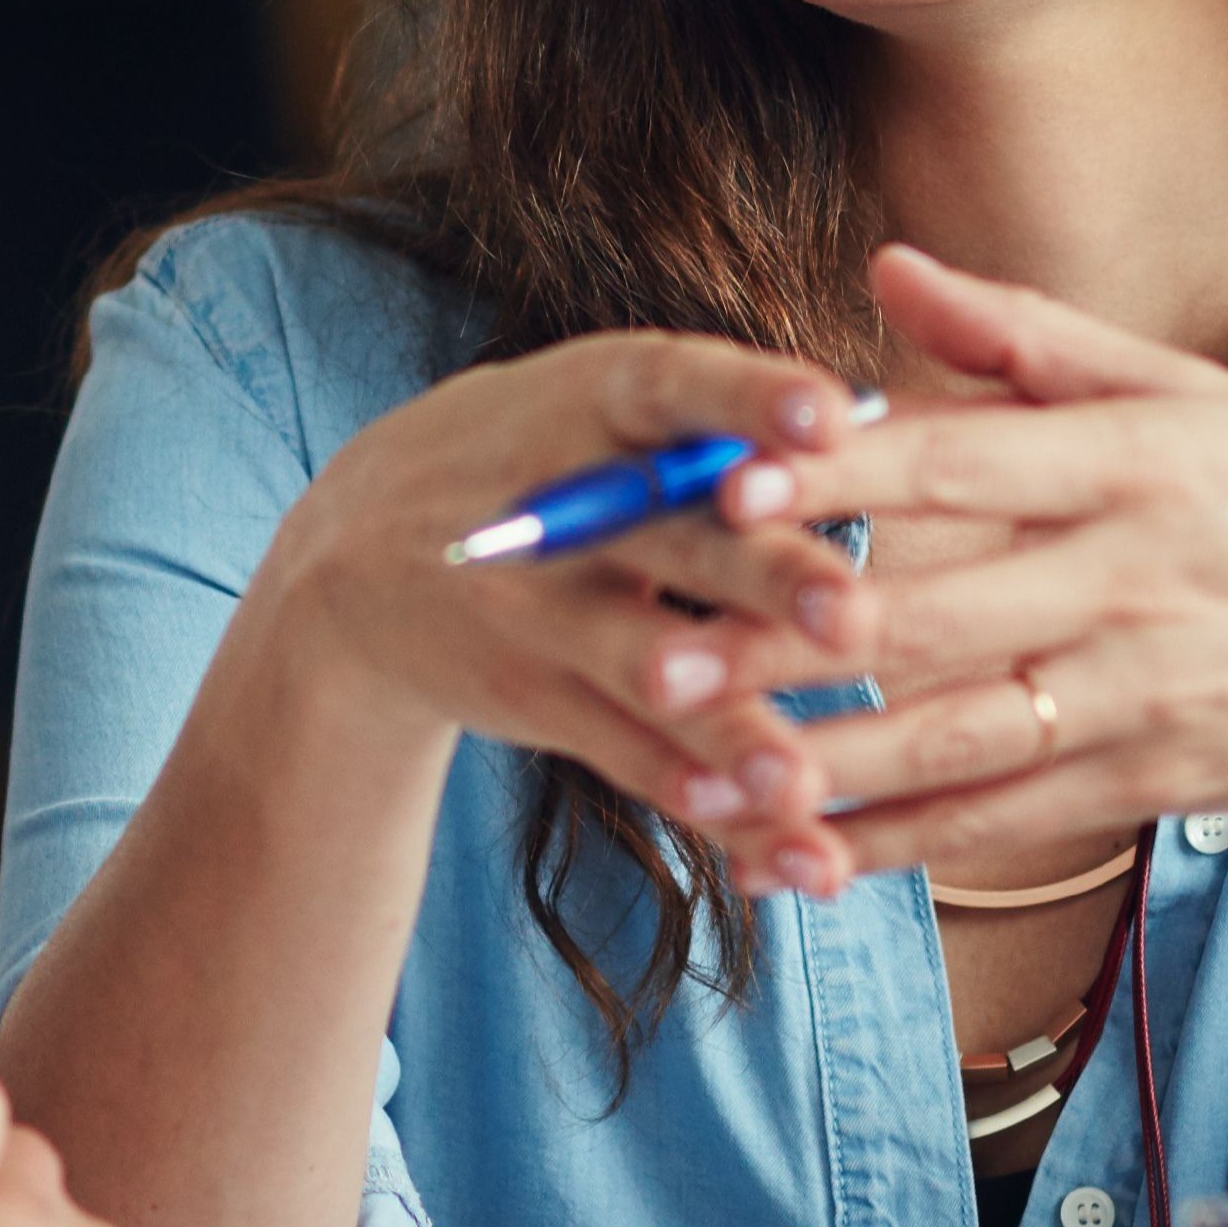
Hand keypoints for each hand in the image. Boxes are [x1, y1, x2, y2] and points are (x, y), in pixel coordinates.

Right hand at [236, 329, 879, 828]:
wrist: (350, 563)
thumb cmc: (535, 456)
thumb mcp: (590, 405)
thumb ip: (712, 419)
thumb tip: (876, 426)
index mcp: (591, 401)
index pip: (674, 383)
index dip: (749, 397)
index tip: (833, 415)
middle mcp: (561, 508)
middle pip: (679, 540)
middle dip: (765, 580)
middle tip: (855, 617)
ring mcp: (537, 614)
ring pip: (648, 670)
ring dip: (729, 729)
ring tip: (799, 784)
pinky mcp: (535, 699)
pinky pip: (630, 756)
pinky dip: (703, 798)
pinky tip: (778, 843)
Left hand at [694, 247, 1227, 898]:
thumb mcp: (1192, 393)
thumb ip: (1025, 339)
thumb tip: (881, 267)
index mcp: (1139, 459)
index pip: (963, 459)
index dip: (840, 474)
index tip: (725, 482)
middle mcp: (1135, 578)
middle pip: (933, 612)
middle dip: (783, 641)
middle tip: (653, 652)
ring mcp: (1143, 692)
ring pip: (955, 737)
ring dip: (819, 764)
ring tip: (697, 777)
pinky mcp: (1151, 779)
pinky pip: (1005, 819)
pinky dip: (901, 846)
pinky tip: (802, 856)